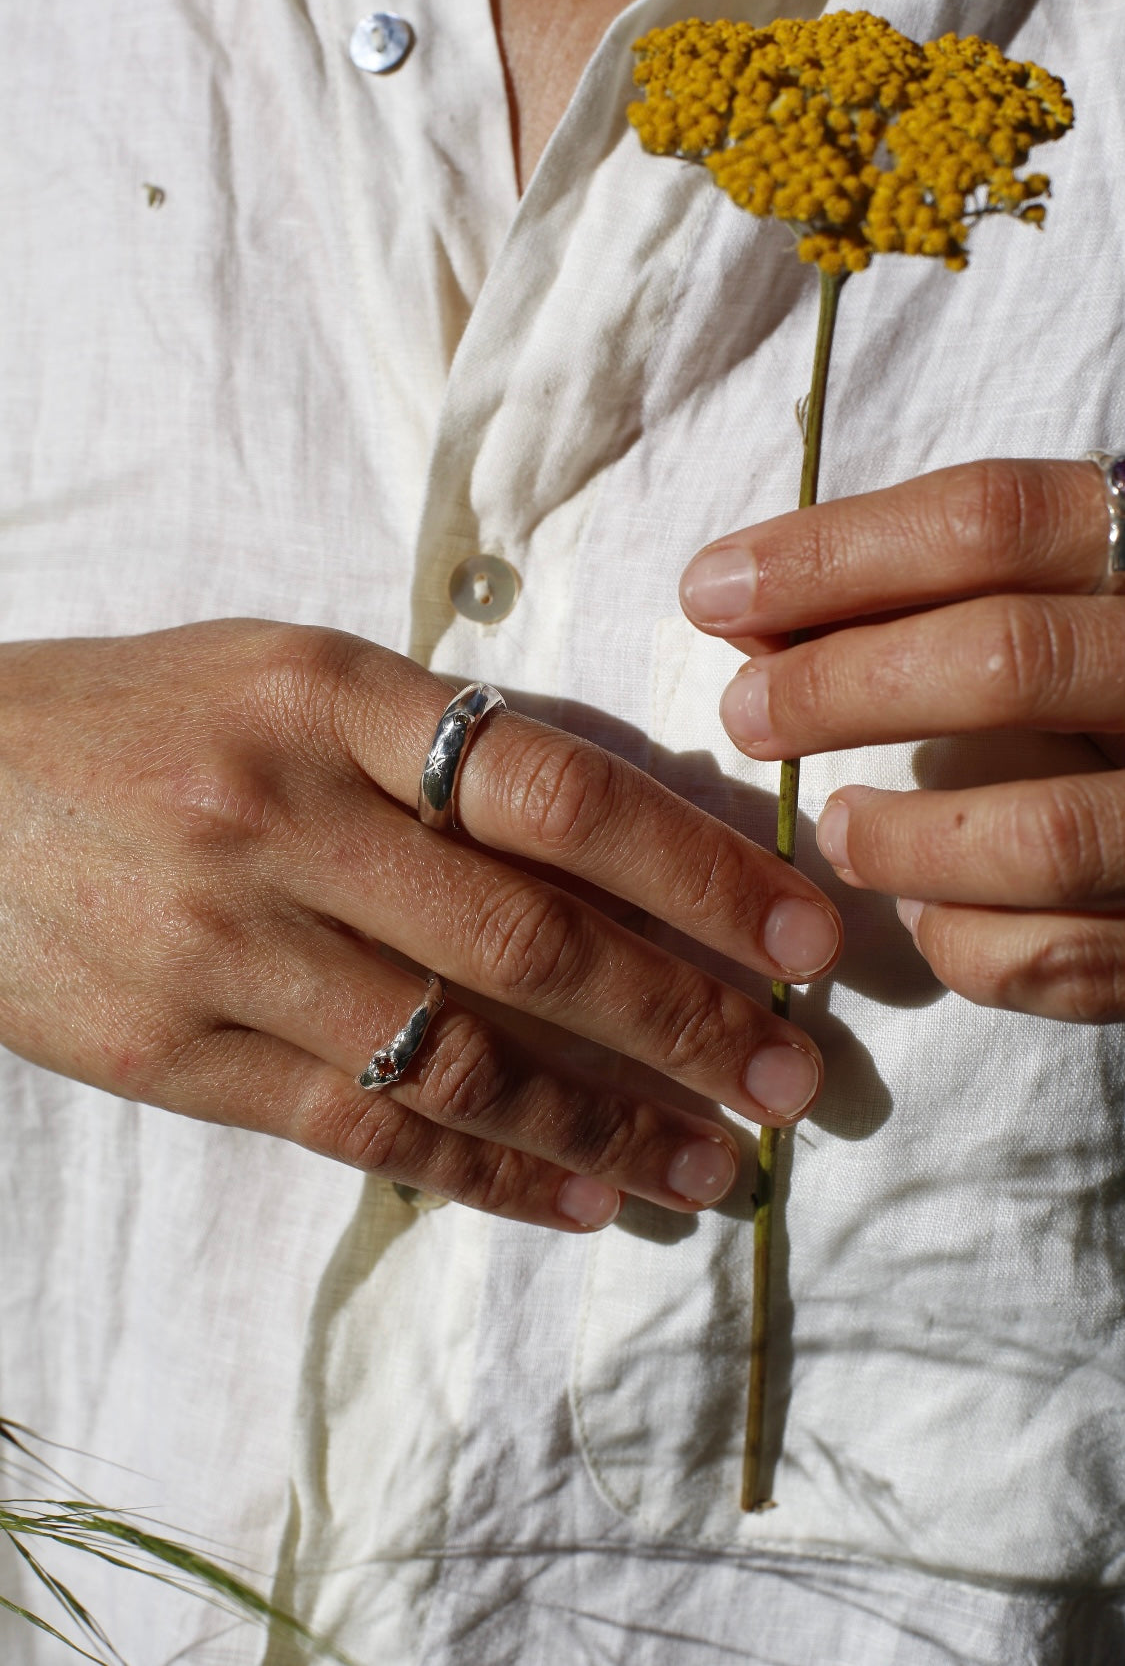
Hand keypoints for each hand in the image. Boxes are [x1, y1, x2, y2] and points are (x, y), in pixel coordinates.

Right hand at [0, 622, 839, 1228]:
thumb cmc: (143, 720)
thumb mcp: (286, 677)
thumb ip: (436, 745)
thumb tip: (628, 840)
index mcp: (325, 692)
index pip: (554, 788)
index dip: (699, 869)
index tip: (809, 937)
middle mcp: (278, 815)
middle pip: (525, 939)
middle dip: (683, 1019)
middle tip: (797, 1080)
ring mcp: (219, 944)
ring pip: (453, 1056)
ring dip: (606, 1123)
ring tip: (714, 1167)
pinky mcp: (169, 1055)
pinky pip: (359, 1129)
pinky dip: (488, 1172)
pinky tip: (581, 1199)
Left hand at [680, 458, 1124, 1021]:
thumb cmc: (1112, 656)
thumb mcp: (1057, 585)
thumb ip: (933, 580)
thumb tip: (739, 601)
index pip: (992, 521)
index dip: (833, 556)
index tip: (713, 591)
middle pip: (1009, 660)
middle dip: (842, 689)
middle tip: (748, 715)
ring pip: (1046, 833)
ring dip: (905, 841)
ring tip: (841, 833)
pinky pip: (1072, 958)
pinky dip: (972, 946)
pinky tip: (928, 916)